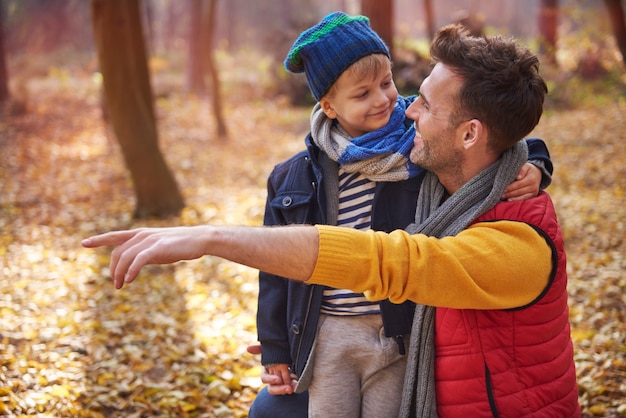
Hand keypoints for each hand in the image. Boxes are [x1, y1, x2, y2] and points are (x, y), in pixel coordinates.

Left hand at [82, 226, 209, 288]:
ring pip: (125, 257)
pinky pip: (139, 259)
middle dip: (113, 270)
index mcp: (141, 233)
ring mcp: (149, 240)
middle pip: (118, 253)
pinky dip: (132, 270)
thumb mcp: (158, 248)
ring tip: (120, 285)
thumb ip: (144, 253)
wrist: (199, 239)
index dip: (98, 239)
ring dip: (120, 273)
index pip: (114, 236)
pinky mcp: (158, 247)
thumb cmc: (181, 245)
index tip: (83, 243)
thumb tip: (133, 266)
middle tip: (115, 285)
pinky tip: (129, 280)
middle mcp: (142, 234)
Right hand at [247, 344, 297, 394]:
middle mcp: (272, 379)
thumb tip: (248, 348)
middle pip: (272, 389)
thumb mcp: (269, 349)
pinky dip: (295, 386)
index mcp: (266, 371)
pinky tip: (299, 384)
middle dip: (280, 389)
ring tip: (295, 387)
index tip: (278, 379)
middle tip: (289, 388)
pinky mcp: (289, 384)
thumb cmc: (276, 351)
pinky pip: (290, 388)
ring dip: (287, 389)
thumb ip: (259, 349)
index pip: (264, 379)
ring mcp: (280, 383)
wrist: (288, 353)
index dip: (270, 379)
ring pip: (281, 391)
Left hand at [501, 163, 541, 200]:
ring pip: (521, 196)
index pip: (519, 184)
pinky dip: (516, 200)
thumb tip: (518, 177)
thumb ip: (522, 170)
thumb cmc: (528, 169)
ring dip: (511, 197)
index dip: (511, 187)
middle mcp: (533, 186)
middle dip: (509, 193)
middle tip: (501, 194)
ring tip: (503, 197)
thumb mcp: (526, 166)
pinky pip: (524, 199)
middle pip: (519, 191)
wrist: (538, 173)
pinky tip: (509, 200)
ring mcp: (534, 192)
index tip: (503, 188)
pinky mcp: (533, 195)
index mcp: (531, 179)